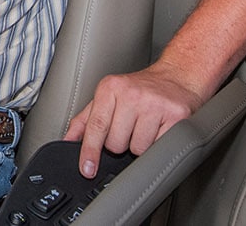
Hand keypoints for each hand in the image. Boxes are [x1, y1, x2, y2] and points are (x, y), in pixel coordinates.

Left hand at [62, 63, 207, 178]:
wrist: (178, 76)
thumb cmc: (141, 89)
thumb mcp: (108, 96)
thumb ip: (85, 119)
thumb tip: (67, 140)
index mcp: (111, 88)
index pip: (96, 126)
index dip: (90, 151)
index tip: (87, 169)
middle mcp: (132, 94)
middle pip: (116, 143)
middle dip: (121, 144)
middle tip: (129, 128)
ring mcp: (155, 104)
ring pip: (138, 148)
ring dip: (140, 145)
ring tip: (145, 127)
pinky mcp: (176, 115)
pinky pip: (159, 146)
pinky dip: (157, 143)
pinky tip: (159, 128)